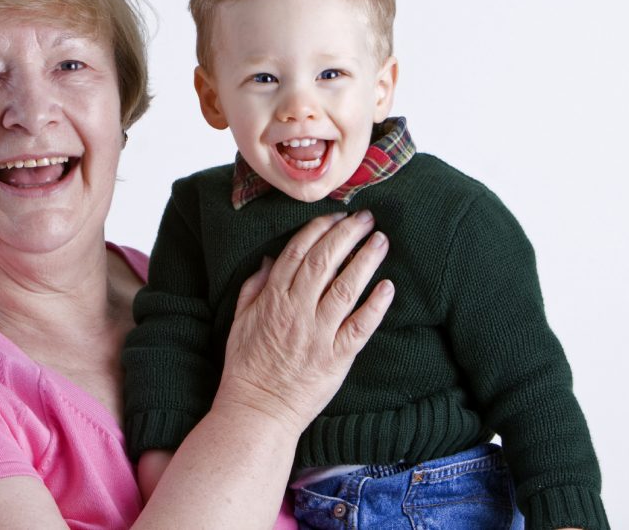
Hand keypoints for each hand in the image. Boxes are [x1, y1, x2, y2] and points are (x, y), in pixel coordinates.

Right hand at [217, 210, 393, 432]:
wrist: (257, 411)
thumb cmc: (246, 367)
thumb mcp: (240, 322)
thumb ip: (254, 287)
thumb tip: (272, 258)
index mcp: (272, 299)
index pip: (297, 252)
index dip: (318, 229)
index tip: (336, 216)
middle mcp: (296, 312)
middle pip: (324, 262)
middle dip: (347, 235)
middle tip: (366, 218)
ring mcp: (318, 335)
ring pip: (345, 288)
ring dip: (366, 260)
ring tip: (381, 241)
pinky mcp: (337, 358)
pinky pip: (360, 327)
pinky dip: (376, 306)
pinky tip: (388, 287)